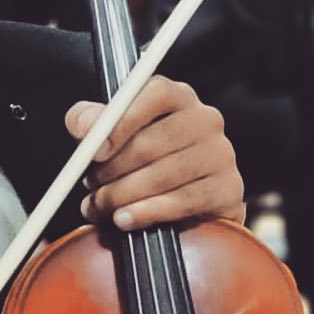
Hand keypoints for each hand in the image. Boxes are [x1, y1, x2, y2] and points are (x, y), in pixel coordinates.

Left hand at [66, 76, 244, 229]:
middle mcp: (206, 120)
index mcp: (178, 97)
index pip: (156, 94)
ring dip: (121, 196)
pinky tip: (124, 220)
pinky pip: (183, 202)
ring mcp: (221, 154)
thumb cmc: (143, 163)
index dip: (121, 121)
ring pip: (163, 175)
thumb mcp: (112, 136)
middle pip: (152, 142)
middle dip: (112, 169)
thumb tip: (83, 126)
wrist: (184, 208)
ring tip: (99, 207)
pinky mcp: (229, 189)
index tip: (94, 150)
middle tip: (89, 187)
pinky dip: (147, 212)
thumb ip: (90, 121)